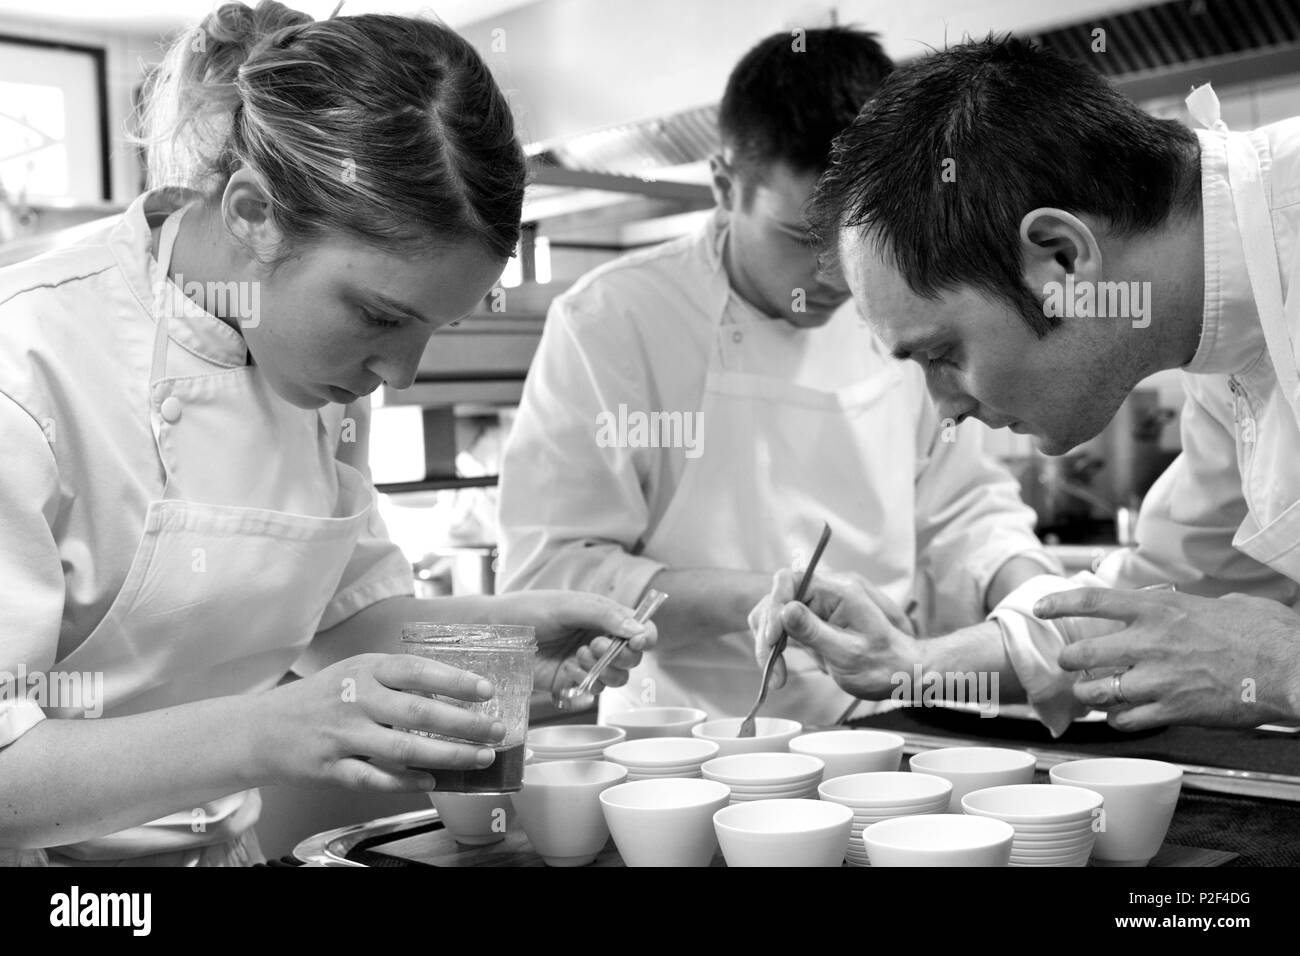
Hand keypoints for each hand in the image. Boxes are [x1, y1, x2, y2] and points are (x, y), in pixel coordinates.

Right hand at [257, 653, 506, 791]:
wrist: (261, 728)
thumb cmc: (322, 698)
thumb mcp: (356, 673)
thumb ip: (398, 681)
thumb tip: (454, 694)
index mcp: (365, 670)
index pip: (417, 670)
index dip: (455, 680)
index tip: (487, 690)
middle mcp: (355, 700)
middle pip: (419, 712)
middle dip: (465, 724)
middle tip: (497, 731)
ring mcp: (342, 736)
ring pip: (404, 749)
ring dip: (448, 756)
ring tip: (479, 758)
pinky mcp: (331, 769)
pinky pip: (375, 779)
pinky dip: (406, 782)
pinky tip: (432, 782)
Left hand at [482, 590, 656, 695]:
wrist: (495, 635)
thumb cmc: (528, 611)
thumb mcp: (568, 606)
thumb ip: (604, 615)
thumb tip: (638, 630)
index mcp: (604, 616)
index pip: (640, 628)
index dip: (645, 637)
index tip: (637, 641)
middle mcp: (601, 640)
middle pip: (634, 657)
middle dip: (621, 655)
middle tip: (596, 645)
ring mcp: (588, 663)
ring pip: (619, 677)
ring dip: (605, 669)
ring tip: (580, 655)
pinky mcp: (573, 682)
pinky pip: (596, 689)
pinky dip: (588, 681)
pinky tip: (569, 668)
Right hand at [747, 570, 918, 696]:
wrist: (900, 673)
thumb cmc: (883, 666)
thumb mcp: (848, 654)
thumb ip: (815, 631)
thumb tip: (785, 610)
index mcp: (840, 591)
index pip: (792, 580)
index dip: (775, 606)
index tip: (772, 639)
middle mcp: (827, 592)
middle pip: (778, 597)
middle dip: (768, 632)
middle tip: (771, 667)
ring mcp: (818, 605)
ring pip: (775, 613)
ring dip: (768, 643)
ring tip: (776, 674)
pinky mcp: (812, 621)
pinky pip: (782, 626)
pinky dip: (774, 647)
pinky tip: (779, 668)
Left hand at [1035, 588, 1299, 730]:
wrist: (1290, 670)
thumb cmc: (1267, 636)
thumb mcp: (1228, 604)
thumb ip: (1199, 606)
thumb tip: (1202, 606)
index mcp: (1160, 609)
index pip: (1093, 601)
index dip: (1059, 604)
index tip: (1040, 608)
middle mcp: (1150, 642)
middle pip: (1081, 654)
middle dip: (1068, 662)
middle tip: (1069, 665)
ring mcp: (1158, 679)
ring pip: (1096, 692)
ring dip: (1088, 695)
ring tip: (1091, 695)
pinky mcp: (1172, 711)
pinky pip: (1125, 720)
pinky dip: (1118, 720)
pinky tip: (1124, 716)